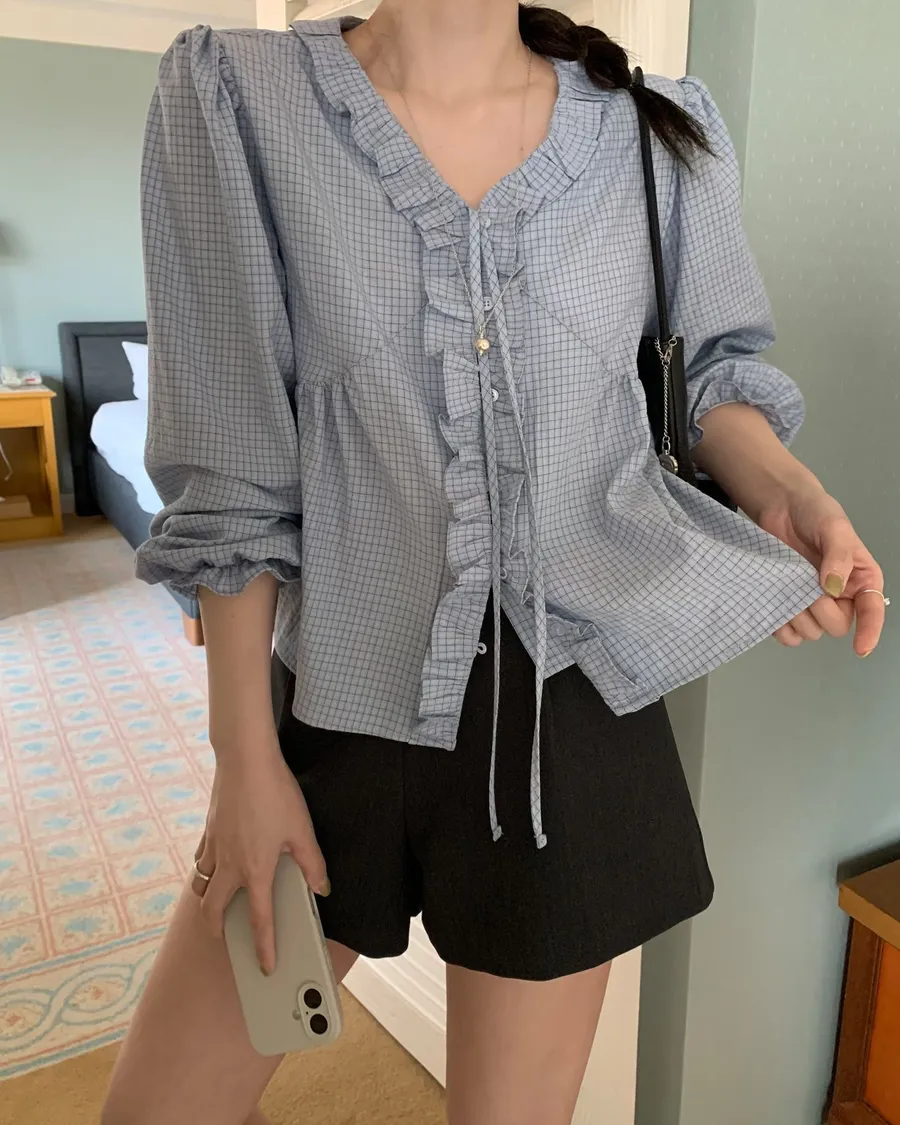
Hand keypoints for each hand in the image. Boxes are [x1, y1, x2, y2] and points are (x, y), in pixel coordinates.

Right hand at [192, 744, 328, 973]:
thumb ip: (312, 863)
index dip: (263, 947)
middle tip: (226, 937)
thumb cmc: (275, 793)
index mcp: (255, 870)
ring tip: (219, 902)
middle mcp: (229, 865)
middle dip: (217, 929)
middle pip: (212, 910)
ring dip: (207, 899)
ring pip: (201, 885)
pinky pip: (201, 860)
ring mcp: (214, 847)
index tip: (265, 967)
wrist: (244, 760)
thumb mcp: (302, 830)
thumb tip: (322, 888)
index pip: (258, 920)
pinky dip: (205, 869)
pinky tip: (217, 863)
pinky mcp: (208, 829)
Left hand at [755, 484, 885, 656]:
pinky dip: (781, 627)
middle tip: (807, 588)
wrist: (781, 506)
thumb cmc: (815, 513)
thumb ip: (839, 556)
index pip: (872, 612)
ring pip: (811, 632)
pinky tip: (776, 609)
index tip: (861, 649)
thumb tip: (834, 587)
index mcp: (862, 580)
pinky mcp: (789, 606)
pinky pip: (788, 633)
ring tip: (788, 590)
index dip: (870, 631)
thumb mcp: (834, 527)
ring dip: (799, 617)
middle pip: (837, 625)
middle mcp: (840, 596)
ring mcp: (813, 603)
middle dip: (822, 611)